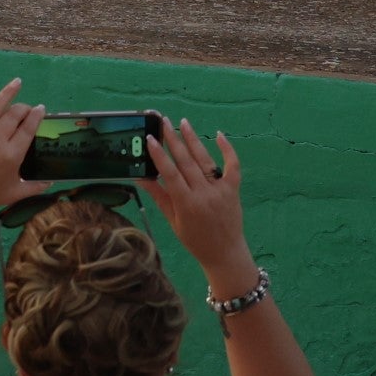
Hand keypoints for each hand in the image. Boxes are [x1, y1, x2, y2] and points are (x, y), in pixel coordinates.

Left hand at [0, 80, 40, 219]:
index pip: (28, 129)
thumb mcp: (14, 194)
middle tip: (26, 107)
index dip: (36, 116)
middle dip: (24, 107)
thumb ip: (35, 187)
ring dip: (8, 92)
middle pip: (14, 115)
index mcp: (12, 156)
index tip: (40, 108)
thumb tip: (53, 181)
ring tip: (16, 83)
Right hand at [144, 115, 252, 289]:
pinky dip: (227, 150)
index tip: (150, 138)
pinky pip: (232, 166)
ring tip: (183, 122)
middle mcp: (204, 194)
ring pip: (205, 160)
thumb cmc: (195, 240)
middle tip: (163, 121)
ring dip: (193, 139)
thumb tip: (141, 177)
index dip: (159, 155)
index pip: (170, 174)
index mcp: (186, 204)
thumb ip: (159, 196)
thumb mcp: (173, 221)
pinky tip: (219, 135)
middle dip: (173, 139)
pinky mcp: (234, 190)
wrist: (225, 253)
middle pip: (186, 162)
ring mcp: (220, 190)